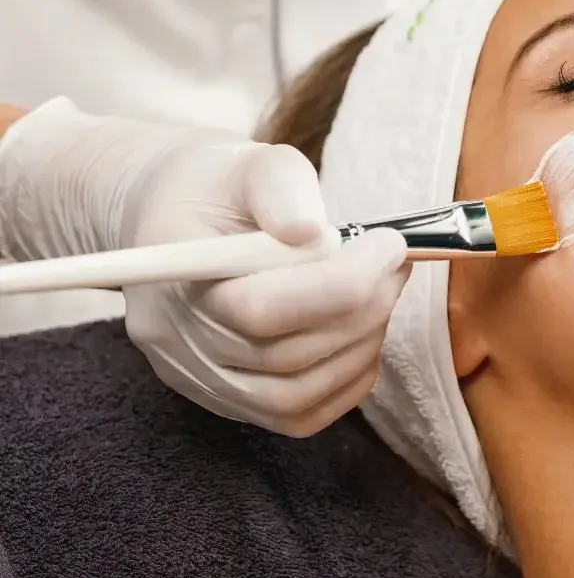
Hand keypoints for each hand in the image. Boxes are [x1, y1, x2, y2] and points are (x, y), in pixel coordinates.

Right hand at [0, 99, 408, 433]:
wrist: (178, 218)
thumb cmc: (219, 187)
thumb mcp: (250, 163)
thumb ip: (282, 188)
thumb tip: (315, 234)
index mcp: (174, 276)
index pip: (260, 310)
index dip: (340, 284)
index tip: (389, 243)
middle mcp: (178, 342)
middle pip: (284, 357)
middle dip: (362, 308)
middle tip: (395, 263)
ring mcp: (201, 379)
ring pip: (294, 396)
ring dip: (360, 345)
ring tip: (384, 291)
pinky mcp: (230, 399)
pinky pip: (299, 415)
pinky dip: (347, 379)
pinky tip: (364, 331)